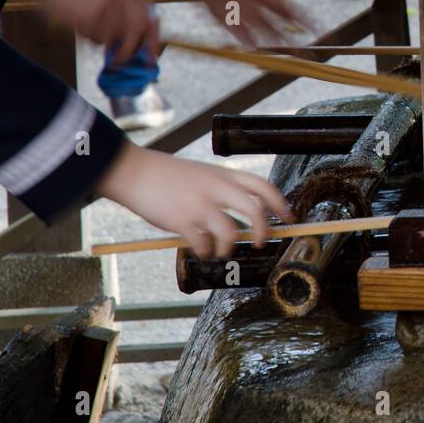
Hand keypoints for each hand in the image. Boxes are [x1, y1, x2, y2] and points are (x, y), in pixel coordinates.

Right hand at [11, 0, 157, 63]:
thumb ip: (123, 14)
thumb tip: (136, 44)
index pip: (150, 17)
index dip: (153, 40)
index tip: (152, 57)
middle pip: (136, 31)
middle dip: (129, 51)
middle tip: (119, 61)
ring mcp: (108, 3)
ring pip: (114, 38)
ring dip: (101, 41)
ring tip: (87, 27)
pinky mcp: (91, 13)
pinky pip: (96, 38)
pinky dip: (88, 37)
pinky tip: (79, 22)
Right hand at [95, 144, 293, 258]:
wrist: (134, 171)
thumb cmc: (167, 175)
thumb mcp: (202, 174)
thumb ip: (221, 190)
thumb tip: (240, 216)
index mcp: (223, 175)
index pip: (262, 186)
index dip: (280, 203)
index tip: (289, 217)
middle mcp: (216, 188)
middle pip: (255, 210)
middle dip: (264, 230)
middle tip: (261, 242)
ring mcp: (200, 204)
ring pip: (231, 231)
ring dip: (229, 246)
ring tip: (221, 250)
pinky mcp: (182, 220)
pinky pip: (203, 243)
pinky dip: (205, 251)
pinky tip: (200, 250)